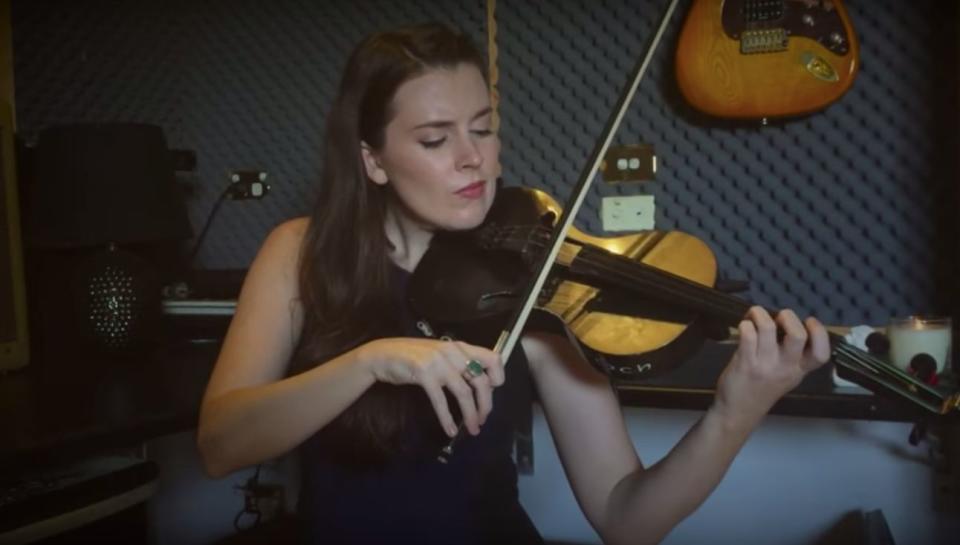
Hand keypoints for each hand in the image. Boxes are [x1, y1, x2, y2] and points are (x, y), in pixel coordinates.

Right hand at [359, 337, 503, 436]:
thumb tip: (481, 385)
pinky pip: (441, 400)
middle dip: (485, 404)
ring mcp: (439, 362)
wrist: (382, 355)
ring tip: (473, 429)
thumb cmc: (413, 357)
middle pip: (481, 381)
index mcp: (460, 347)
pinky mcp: (424, 374)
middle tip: (482, 419)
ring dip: (470, 414)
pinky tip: (449, 430)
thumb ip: (459, 364)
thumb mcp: (441, 355)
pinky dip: (447, 418)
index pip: (493, 358)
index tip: (492, 392)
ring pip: (464, 393)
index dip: (498, 377)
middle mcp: (453, 352)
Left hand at [714, 306, 830, 429]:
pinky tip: (744, 327)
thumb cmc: (760, 390)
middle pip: (798, 335)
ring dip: (760, 314)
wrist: (738, 412)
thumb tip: (787, 324)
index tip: (809, 322)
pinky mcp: (745, 362)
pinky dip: (745, 324)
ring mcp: (765, 364)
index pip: (821, 353)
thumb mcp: (785, 376)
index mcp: (799, 370)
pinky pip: (747, 334)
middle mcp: (785, 367)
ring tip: (755, 317)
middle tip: (777, 319)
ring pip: (767, 328)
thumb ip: (791, 356)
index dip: (820, 333)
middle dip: (788, 317)